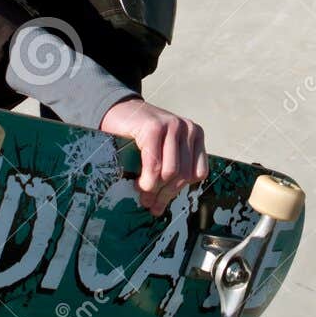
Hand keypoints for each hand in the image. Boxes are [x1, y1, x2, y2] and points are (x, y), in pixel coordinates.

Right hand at [100, 98, 208, 216]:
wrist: (118, 110)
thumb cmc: (139, 135)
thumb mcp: (163, 150)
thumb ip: (171, 169)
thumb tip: (161, 206)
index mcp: (195, 135)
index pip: (197, 172)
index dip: (179, 190)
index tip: (162, 202)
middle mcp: (188, 128)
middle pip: (184, 174)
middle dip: (165, 194)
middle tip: (150, 205)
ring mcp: (172, 125)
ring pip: (171, 172)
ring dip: (155, 189)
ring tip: (142, 194)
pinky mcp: (154, 128)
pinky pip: (155, 165)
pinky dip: (147, 180)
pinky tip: (138, 184)